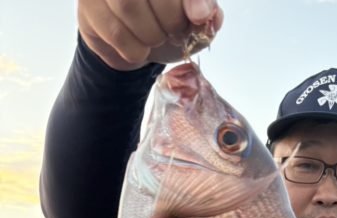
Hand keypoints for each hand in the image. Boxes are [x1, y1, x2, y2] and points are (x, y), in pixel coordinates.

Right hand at [78, 0, 223, 70]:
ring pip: (127, 5)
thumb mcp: (195, 20)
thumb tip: (206, 14)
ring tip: (154, 39)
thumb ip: (206, 11)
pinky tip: (137, 47)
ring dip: (150, 36)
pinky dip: (134, 50)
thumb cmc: (167, 23)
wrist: (135, 44)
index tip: (199, 17)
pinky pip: (115, 31)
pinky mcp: (88, 4)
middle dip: (171, 22)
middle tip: (174, 33)